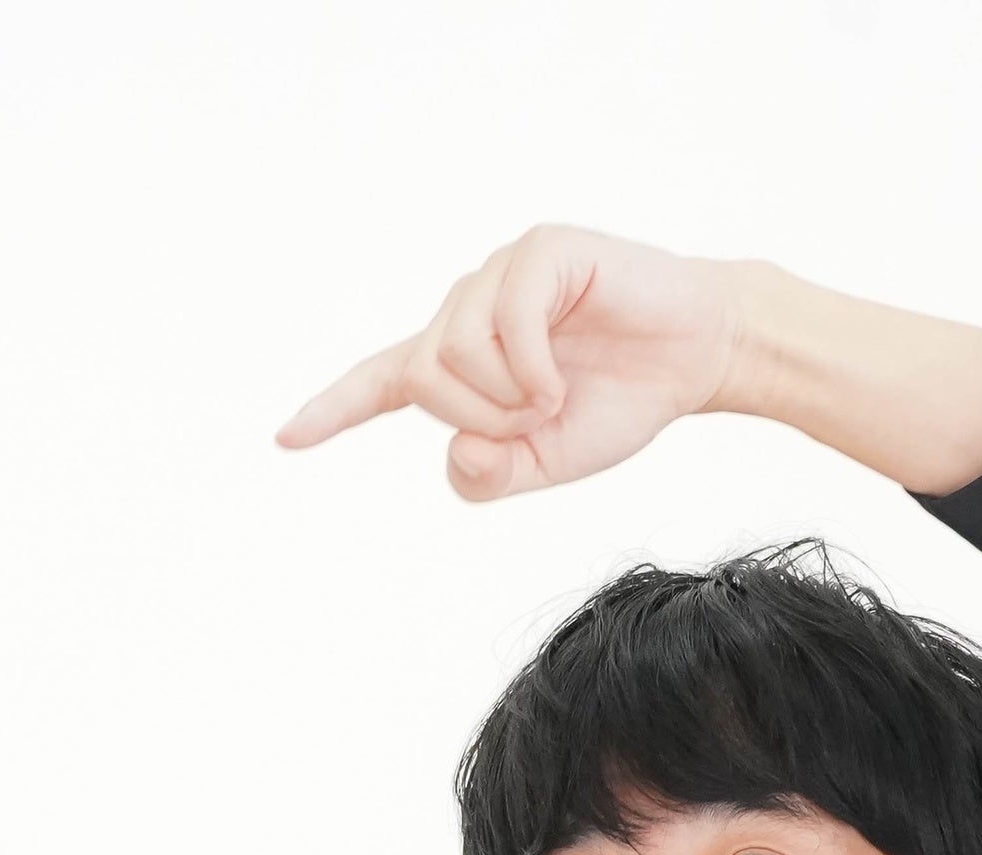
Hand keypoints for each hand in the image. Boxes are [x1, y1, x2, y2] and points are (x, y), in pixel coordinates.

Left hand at [280, 225, 756, 500]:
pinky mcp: (539, 252)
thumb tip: (453, 452)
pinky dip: (532, 367)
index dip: (332, 411)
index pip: (380, 384)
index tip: (286, 438)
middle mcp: (467, 310)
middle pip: (424, 376)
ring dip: (507, 397)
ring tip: (554, 397)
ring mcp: (499, 274)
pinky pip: (505, 320)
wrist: (694, 360)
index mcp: (459, 362)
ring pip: (454, 351)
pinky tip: (562, 378)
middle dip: (480, 418)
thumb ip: (485, 475)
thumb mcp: (542, 464)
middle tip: (537, 420)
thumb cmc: (617, 402)